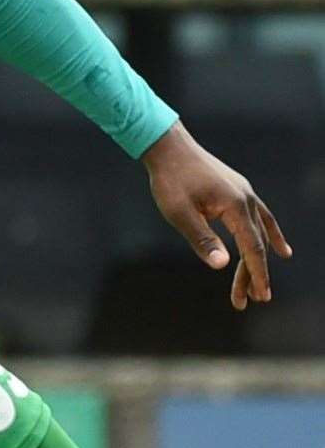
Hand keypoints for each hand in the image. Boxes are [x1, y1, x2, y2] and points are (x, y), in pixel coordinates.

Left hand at [142, 122, 292, 309]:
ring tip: (263, 284)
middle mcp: (246, 199)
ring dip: (260, 258)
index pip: (252, 247)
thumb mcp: (179, 213)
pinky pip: (261, 216)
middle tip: (250, 300)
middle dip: (253, 273)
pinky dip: (270, 233)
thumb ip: (201, 239)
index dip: (257, 273)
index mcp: (234, 206)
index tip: (261, 296)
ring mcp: (244, 192)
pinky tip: (279, 247)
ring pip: (259, 231)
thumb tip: (222, 265)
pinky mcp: (237, 189)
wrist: (167, 146)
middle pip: (255, 243)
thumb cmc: (170, 180)